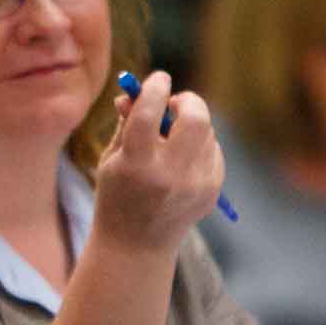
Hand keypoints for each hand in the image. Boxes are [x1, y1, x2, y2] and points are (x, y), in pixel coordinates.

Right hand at [90, 71, 224, 253]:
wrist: (136, 246)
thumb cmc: (117, 196)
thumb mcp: (112, 159)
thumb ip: (126, 124)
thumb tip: (135, 92)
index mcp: (136, 165)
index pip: (148, 114)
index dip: (154, 89)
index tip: (159, 78)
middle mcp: (169, 175)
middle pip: (195, 119)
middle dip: (187, 101)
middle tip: (176, 102)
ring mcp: (195, 185)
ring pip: (206, 133)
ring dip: (190, 126)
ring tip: (171, 141)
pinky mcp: (211, 191)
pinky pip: (213, 150)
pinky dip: (200, 146)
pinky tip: (183, 161)